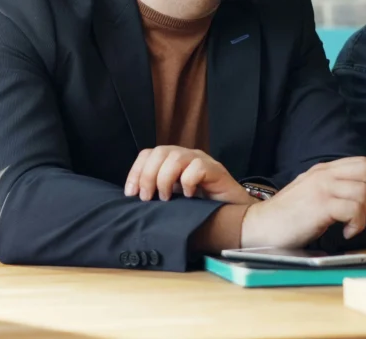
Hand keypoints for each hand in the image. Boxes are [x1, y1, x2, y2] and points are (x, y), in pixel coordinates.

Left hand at [124, 146, 249, 204]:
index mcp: (172, 161)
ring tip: (167, 198)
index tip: (131, 194)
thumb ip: (156, 194)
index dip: (136, 171)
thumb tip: (132, 198)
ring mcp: (202, 161)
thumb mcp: (172, 199)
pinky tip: (190, 196)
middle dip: (148, 175)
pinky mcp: (216, 170)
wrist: (233, 214)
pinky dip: (188, 182)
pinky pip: (197, 167)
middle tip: (148, 198)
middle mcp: (186, 156)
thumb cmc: (200, 208)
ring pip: (177, 157)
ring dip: (165, 179)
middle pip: (160, 151)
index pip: (148, 154)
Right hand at [240, 157, 365, 248]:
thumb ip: (333, 188)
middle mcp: (323, 174)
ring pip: (363, 191)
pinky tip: (346, 232)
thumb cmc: (286, 216)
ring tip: (352, 225)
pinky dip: (357, 224)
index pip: (361, 162)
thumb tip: (364, 194)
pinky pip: (354, 209)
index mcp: (322, 170)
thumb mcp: (311, 193)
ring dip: (365, 213)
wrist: (259, 226)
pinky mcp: (320, 205)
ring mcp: (321, 188)